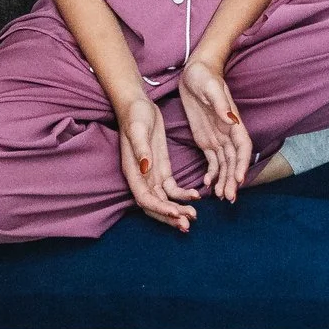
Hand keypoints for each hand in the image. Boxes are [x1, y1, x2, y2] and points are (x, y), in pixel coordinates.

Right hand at [118, 95, 198, 229]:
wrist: (137, 104)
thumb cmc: (134, 115)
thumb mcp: (138, 129)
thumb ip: (141, 149)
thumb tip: (145, 168)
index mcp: (133, 172)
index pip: (145, 199)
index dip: (160, 209)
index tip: (176, 213)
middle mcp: (142, 178)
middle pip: (155, 206)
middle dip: (170, 216)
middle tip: (188, 223)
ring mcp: (152, 175)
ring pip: (165, 200)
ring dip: (178, 209)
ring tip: (194, 215)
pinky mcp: (162, 169)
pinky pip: (172, 189)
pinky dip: (183, 195)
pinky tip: (196, 196)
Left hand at [177, 58, 253, 202]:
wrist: (194, 72)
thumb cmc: (204, 76)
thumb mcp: (210, 87)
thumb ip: (220, 104)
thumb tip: (231, 119)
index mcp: (233, 122)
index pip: (242, 148)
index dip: (243, 164)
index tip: (240, 180)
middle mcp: (228, 133)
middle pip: (234, 161)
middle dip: (233, 179)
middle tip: (228, 197)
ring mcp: (217, 138)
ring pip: (224, 165)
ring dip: (224, 180)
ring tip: (219, 196)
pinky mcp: (206, 139)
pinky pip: (212, 161)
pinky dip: (212, 173)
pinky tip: (207, 184)